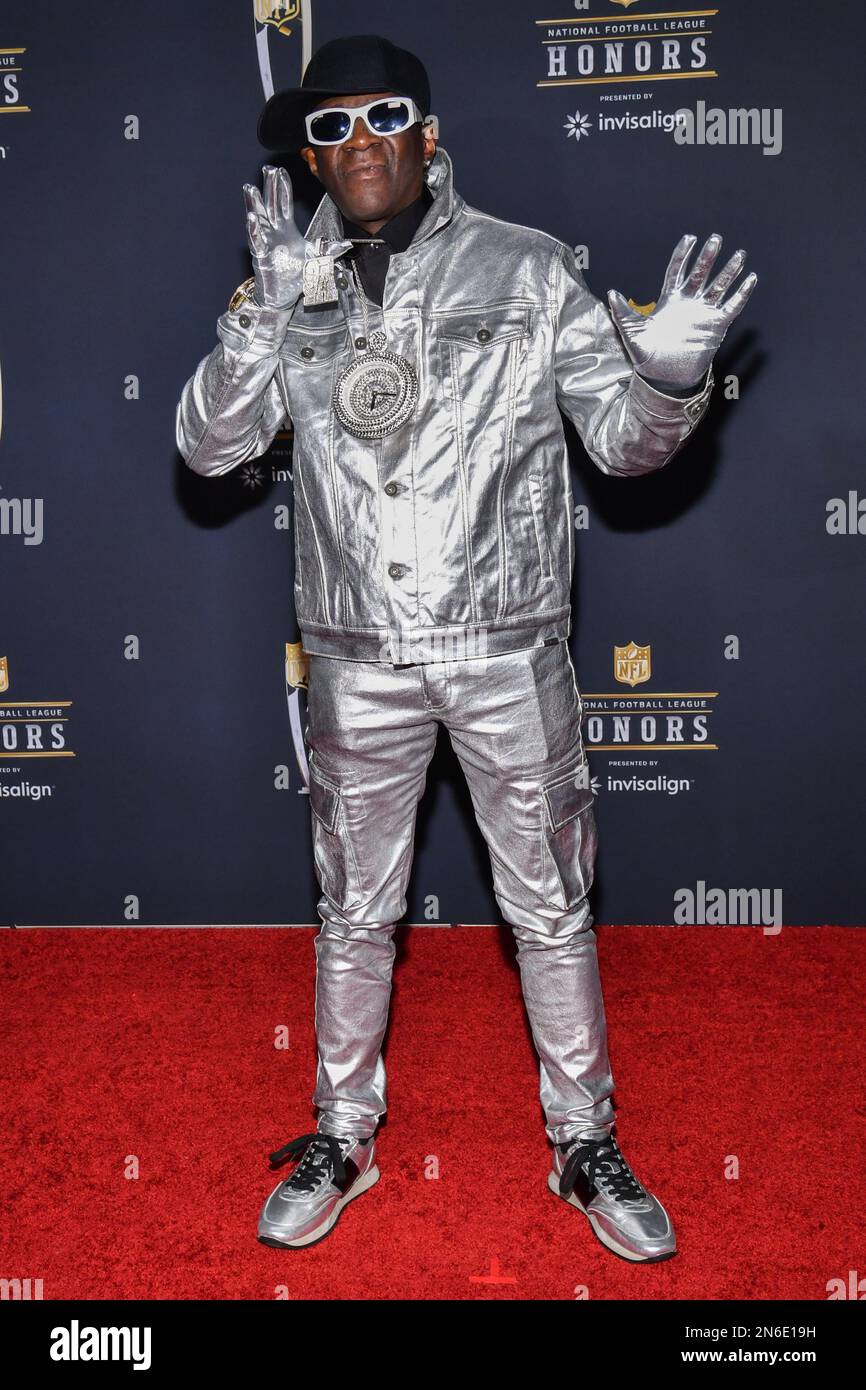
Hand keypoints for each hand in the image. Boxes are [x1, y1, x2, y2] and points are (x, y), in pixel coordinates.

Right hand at [242, 165, 351, 309]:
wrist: (283, 296)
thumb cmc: (295, 275)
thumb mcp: (315, 260)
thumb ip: (329, 250)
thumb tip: (348, 244)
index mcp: (286, 230)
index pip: (284, 204)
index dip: (283, 188)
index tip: (281, 170)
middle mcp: (274, 232)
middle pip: (271, 205)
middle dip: (269, 187)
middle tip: (268, 169)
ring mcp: (265, 243)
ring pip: (258, 220)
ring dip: (254, 205)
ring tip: (250, 189)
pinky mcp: (260, 256)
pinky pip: (256, 241)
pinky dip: (253, 230)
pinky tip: (252, 218)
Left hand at [607, 234, 757, 389]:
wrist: (663, 379)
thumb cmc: (646, 356)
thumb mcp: (631, 333)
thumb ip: (622, 312)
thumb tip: (612, 293)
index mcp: (669, 300)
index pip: (677, 270)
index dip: (684, 254)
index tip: (690, 238)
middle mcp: (688, 303)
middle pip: (701, 274)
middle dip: (708, 256)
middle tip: (716, 238)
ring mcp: (703, 314)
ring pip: (719, 287)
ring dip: (729, 271)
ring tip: (739, 254)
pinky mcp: (715, 326)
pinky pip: (732, 307)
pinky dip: (741, 294)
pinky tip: (750, 279)